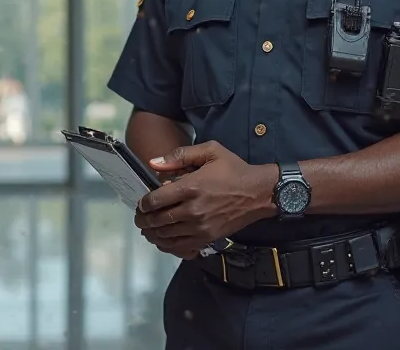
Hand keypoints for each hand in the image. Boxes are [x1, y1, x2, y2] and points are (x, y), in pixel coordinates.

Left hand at [134, 141, 276, 258]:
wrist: (259, 193)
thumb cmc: (234, 170)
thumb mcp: (210, 151)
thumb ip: (180, 155)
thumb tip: (153, 163)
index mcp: (190, 187)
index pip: (154, 200)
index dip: (143, 203)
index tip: (142, 202)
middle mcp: (192, 210)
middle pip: (157, 220)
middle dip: (143, 219)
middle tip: (140, 217)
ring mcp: (200, 227)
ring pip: (166, 236)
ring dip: (153, 233)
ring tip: (148, 228)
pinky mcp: (207, 238)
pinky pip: (180, 247)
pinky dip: (168, 245)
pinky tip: (164, 240)